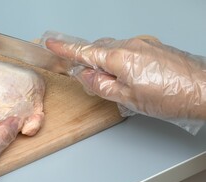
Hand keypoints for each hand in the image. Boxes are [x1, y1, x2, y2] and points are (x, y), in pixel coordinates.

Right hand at [45, 33, 205, 120]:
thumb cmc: (170, 97)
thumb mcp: (128, 98)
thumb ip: (101, 85)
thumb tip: (85, 76)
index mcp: (120, 57)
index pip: (85, 51)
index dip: (66, 49)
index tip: (51, 43)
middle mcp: (131, 44)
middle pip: (100, 49)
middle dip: (91, 62)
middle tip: (92, 81)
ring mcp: (144, 44)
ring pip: (115, 50)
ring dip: (109, 64)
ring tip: (120, 85)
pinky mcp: (154, 47)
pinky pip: (129, 51)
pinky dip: (123, 62)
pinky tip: (134, 78)